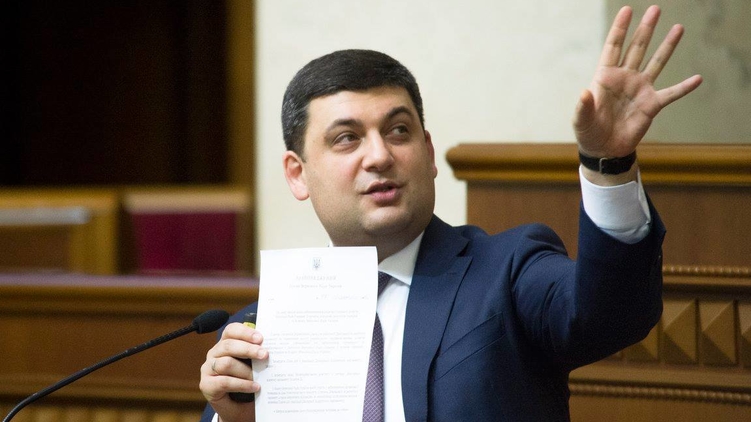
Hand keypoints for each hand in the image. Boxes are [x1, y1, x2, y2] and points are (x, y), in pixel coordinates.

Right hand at [199, 323, 267, 421]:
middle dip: (248, 349)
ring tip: (260, 377)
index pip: (231, 330)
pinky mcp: (206, 385)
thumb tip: (271, 347)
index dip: (245, 332)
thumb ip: (257, 354)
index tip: (260, 338)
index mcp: (225, 344)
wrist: (239, 408)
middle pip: (228, 345)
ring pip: (226, 363)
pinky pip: (224, 382)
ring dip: (246, 370)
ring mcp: (207, 369)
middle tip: (265, 355)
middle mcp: (214, 353)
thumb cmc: (248, 382)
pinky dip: (242, 384)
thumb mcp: (253, 365)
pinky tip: (254, 387)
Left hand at [573, 5, 702, 158]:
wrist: (604, 149)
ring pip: (656, 63)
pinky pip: (671, 94)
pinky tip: (697, 79)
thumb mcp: (581, 120)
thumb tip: (584, 93)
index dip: (620, 29)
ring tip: (678, 28)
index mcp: (605, 77)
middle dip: (646, 29)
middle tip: (656, 9)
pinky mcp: (652, 104)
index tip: (628, 10)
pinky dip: (684, 87)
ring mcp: (640, 89)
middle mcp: (625, 78)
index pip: (613, 47)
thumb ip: (583, 106)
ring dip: (667, 46)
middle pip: (637, 48)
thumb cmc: (588, 131)